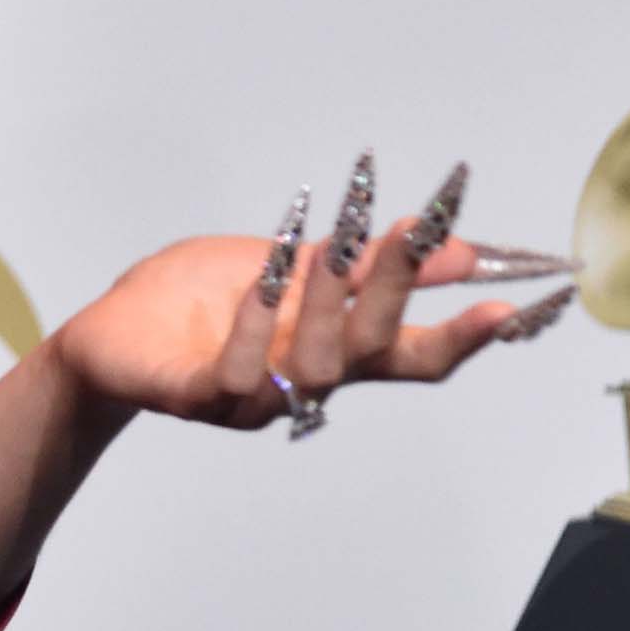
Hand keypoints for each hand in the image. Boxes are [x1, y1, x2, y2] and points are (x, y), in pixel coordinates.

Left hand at [48, 156, 577, 433]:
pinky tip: (257, 282)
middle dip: (399, 291)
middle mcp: (304, 382)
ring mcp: (254, 397)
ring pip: (313, 367)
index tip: (517, 302)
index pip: (417, 355)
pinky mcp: (198, 398)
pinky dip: (252, 329)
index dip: (468, 336)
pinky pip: (236, 378)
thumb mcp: (292, 265)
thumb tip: (452, 241)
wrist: (112, 334)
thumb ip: (365, 262)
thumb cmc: (201, 300)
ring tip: (328, 247)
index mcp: (334, 350)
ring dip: (326, 301)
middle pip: (375, 351)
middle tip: (413, 232)